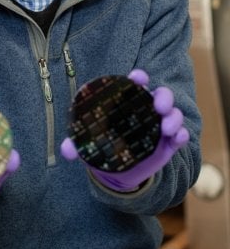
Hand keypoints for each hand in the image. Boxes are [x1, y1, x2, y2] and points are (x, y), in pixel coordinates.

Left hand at [61, 69, 188, 191]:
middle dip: (163, 96)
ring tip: (168, 128)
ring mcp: (160, 126)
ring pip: (173, 114)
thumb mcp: (88, 145)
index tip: (137, 78)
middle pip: (160, 96)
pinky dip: (182, 135)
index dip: (139, 77)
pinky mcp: (169, 143)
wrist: (119, 172)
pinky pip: (180, 136)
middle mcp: (146, 110)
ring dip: (174, 117)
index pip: (135, 84)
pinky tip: (179, 138)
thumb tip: (66, 149)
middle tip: (159, 105)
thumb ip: (76, 145)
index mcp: (127, 103)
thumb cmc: (104, 146)